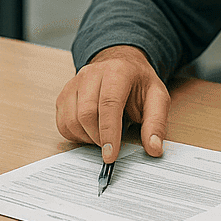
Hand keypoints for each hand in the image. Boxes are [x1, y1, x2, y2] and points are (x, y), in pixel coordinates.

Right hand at [54, 45, 169, 162]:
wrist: (119, 65)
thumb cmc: (138, 83)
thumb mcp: (157, 98)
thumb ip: (156, 123)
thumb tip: (154, 149)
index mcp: (117, 71)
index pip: (108, 103)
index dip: (109, 132)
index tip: (111, 156)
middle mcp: (91, 73)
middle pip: (86, 113)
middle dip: (98, 138)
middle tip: (112, 147)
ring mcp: (74, 83)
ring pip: (71, 120)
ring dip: (87, 138)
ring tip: (104, 136)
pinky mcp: (64, 95)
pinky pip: (63, 123)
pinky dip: (76, 136)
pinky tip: (91, 132)